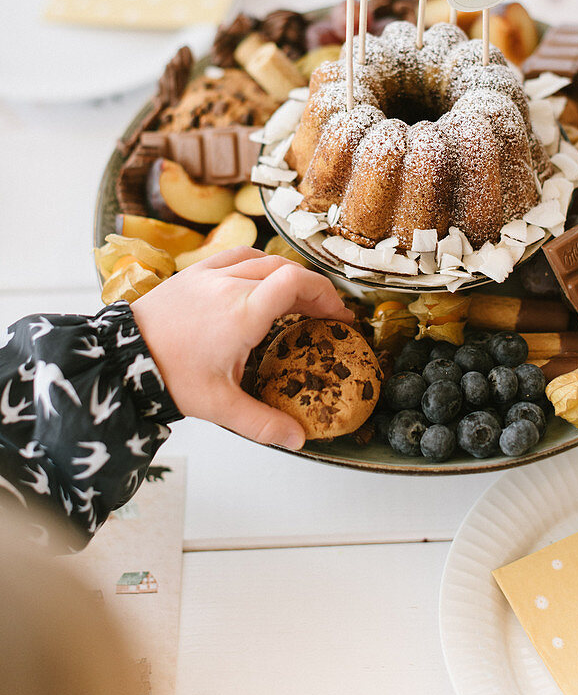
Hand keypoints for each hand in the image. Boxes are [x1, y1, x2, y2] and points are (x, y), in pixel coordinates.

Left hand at [131, 247, 353, 450]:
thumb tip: (297, 438)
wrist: (122, 357)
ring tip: (294, 300)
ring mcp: (209, 274)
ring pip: (262, 259)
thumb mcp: (220, 406)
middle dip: (312, 289)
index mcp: (242, 313)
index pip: (296, 283)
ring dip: (286, 275)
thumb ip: (263, 423)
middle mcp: (229, 285)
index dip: (325, 294)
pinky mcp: (193, 272)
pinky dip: (257, 264)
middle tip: (324, 314)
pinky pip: (235, 256)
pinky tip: (258, 281)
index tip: (338, 316)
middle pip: (286, 270)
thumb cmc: (169, 377)